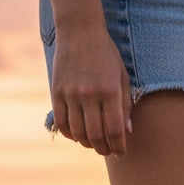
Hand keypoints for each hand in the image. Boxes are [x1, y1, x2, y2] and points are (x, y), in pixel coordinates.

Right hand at [51, 23, 132, 156]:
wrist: (79, 31)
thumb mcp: (122, 76)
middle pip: (96, 136)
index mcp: (110, 91)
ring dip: (87, 144)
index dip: (119, 146)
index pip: (115, 130)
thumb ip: (126, 104)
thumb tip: (126, 132)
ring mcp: (71, 94)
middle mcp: (90, 95)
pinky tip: (77, 135)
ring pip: (78, 133)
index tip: (122, 152)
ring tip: (94, 144)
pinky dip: (70, 134)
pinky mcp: (57, 92)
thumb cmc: (106, 54)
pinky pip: (62, 122)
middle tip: (108, 151)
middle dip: (104, 149)